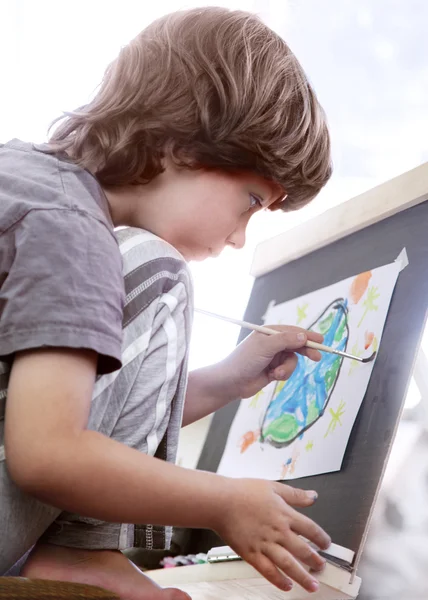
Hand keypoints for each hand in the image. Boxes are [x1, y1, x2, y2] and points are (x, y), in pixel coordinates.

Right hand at [215, 478, 330, 592]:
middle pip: (303, 550)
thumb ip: (295, 494)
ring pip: (289, 565)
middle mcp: (278, 531)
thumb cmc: (243, 492)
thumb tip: (313, 496)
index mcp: (285, 514)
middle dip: (315, 561)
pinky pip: (268, 571)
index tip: (326, 544)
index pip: (311, 529)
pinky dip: (279, 580)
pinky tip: (286, 585)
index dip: (322, 538)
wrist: (221, 501)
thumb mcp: (273, 486)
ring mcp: (265, 544)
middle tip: (321, 567)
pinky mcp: (251, 554)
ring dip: (303, 577)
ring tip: (312, 585)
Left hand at [220, 325, 323, 399]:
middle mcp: (272, 343)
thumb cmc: (244, 360)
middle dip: (306, 351)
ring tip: (276, 373)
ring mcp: (273, 357)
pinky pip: (287, 371)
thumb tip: (303, 336)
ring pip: (293, 360)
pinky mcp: (273, 370)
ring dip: (288, 368)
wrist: (231, 382)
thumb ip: (285, 340)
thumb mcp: (265, 347)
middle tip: (317, 357)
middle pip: (296, 344)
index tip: (321, 340)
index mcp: (269, 333)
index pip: (293, 331)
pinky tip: (272, 377)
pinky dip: (283, 374)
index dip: (307, 335)